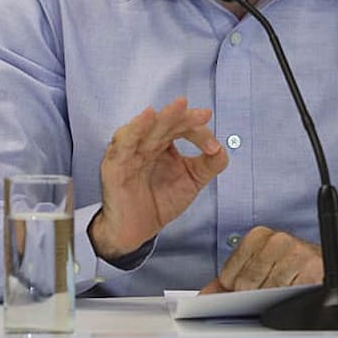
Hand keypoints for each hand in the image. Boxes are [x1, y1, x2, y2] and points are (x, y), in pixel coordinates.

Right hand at [89, 97, 227, 259]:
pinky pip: (123, 143)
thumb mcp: (191, 181)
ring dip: (163, 117)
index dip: (199, 132)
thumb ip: (208, 165)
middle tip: (201, 114)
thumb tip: (222, 150)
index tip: (213, 147)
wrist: (136, 230)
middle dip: (182, 116)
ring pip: (145, 128)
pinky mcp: (115, 164)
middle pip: (164, 123)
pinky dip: (134, 129)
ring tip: (179, 107)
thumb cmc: (158, 201)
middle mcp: (146, 143)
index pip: (181, 127)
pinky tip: (146, 118)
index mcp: (163, 143)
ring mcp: (130, 152)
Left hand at [198, 226, 337, 293]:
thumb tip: (205, 296)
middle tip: (273, 290)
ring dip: (275, 300)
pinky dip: (291, 301)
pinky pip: (288, 297)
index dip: (237, 290)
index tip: (252, 288)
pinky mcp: (313, 269)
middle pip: (245, 286)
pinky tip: (298, 292)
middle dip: (255, 296)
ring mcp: (295, 253)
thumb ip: (229, 280)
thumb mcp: (261, 268)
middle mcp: (277, 240)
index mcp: (259, 236)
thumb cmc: (296, 268)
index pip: (229, 276)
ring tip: (287, 290)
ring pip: (265, 294)